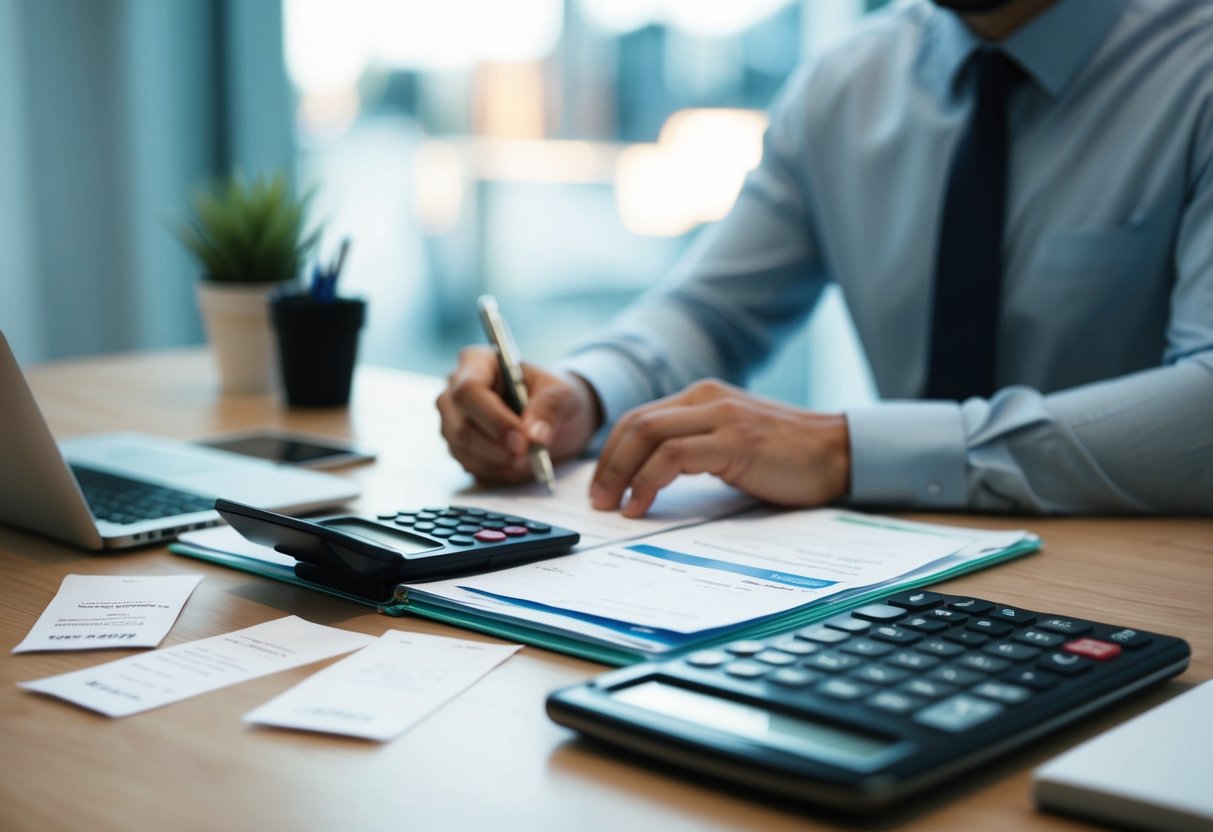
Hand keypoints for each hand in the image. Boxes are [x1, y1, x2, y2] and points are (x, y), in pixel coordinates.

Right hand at [436, 345, 601, 483]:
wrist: (553, 416)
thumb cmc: (554, 395)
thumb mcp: (562, 393)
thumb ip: (550, 408)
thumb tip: (534, 435)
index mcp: (477, 362)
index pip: (469, 390)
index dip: (493, 418)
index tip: (522, 438)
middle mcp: (455, 390)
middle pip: (460, 424)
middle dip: (496, 446)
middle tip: (528, 455)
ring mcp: (452, 420)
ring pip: (462, 448)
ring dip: (498, 461)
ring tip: (529, 459)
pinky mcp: (458, 446)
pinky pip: (469, 465)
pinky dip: (496, 471)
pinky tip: (518, 465)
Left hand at [589, 379, 850, 516]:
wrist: (840, 454)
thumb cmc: (788, 458)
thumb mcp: (732, 443)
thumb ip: (696, 448)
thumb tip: (650, 478)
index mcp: (704, 397)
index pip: (640, 418)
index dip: (611, 452)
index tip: (601, 486)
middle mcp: (708, 399)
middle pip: (636, 424)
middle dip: (607, 464)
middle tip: (597, 500)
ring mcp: (722, 417)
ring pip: (648, 435)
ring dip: (621, 473)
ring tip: (613, 506)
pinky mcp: (735, 440)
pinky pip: (673, 456)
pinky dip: (648, 481)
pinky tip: (641, 504)